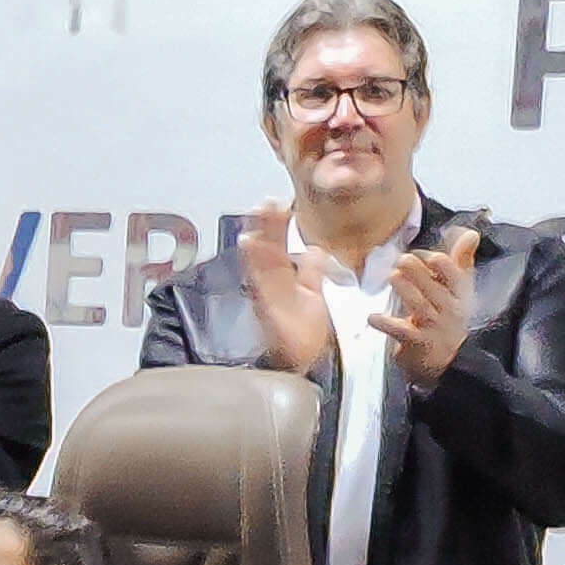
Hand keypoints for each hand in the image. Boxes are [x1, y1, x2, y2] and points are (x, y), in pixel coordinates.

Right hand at [237, 203, 334, 373]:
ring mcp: (268, 294)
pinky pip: (259, 280)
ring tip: (258, 214)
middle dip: (265, 226)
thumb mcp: (312, 294)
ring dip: (258, 236)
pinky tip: (250, 244)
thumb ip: (311, 272)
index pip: (278, 246)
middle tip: (264, 202)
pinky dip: (254, 263)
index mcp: (284, 279)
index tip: (278, 204)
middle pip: (267, 249)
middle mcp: (273, 284)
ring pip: (261, 260)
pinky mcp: (267, 306)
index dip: (277, 226)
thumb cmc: (304, 333)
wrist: (304, 361)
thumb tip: (314, 250)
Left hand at [376, 224, 479, 388]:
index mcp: (459, 295)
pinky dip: (386, 324)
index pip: (456, 277)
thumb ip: (461, 260)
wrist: (449, 362)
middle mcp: (449, 310)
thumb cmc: (449, 318)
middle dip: (419, 274)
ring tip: (392, 277)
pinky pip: (402, 332)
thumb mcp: (459, 290)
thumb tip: (470, 233)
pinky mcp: (417, 343)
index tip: (430, 257)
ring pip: (420, 307)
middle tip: (403, 260)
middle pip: (435, 290)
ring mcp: (433, 328)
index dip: (443, 266)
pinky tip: (373, 317)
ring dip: (406, 291)